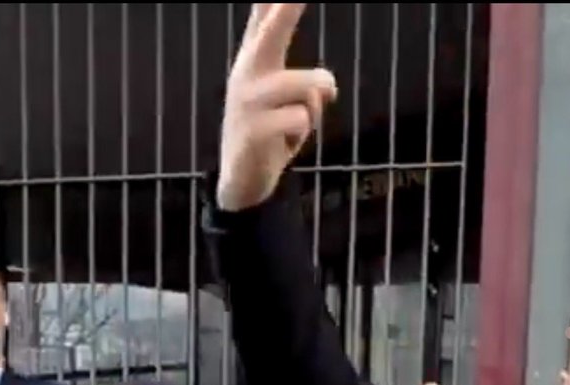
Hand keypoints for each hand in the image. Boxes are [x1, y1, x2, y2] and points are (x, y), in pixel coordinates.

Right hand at [218, 3, 337, 211]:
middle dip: (286, 8)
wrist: (243, 181)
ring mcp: (247, 100)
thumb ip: (310, 85)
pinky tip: (285, 145)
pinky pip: (302, 119)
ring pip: (308, 87)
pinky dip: (303, 136)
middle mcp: (247, 72)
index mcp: (255, 59)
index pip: (266, 14)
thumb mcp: (286, 102)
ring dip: (313, 111)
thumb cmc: (269, 133)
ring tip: (296, 127)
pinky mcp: (252, 129)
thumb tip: (327, 86)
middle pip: (272, 30)